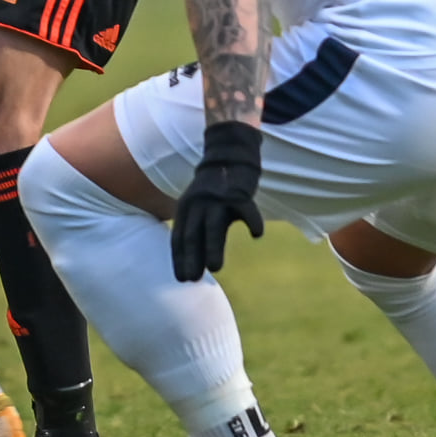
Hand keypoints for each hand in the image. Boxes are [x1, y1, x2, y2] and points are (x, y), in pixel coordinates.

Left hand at [171, 121, 264, 281]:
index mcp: (185, 208)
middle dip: (192, 257)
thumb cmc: (214, 191)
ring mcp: (218, 198)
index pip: (179, 237)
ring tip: (215, 268)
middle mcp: (198, 204)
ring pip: (213, 226)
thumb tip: (193, 262)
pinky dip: (252, 222)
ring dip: (213, 247)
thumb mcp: (196, 205)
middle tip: (193, 279)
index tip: (181, 279)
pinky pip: (246, 210)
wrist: (229, 157)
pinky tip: (256, 234)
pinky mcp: (239, 193)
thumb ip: (194, 228)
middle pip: (192, 234)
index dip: (179, 259)